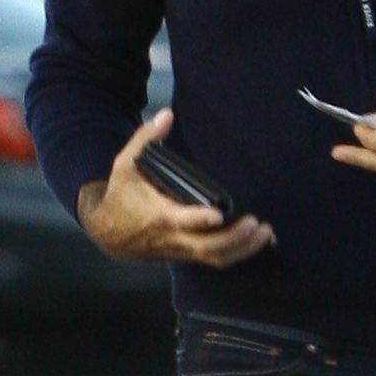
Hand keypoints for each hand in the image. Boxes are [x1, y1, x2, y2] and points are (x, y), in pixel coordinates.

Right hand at [76, 109, 274, 267]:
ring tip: (266, 233)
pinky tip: (258, 242)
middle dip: (235, 238)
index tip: (220, 214)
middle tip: (256, 222)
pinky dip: (239, 254)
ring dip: (244, 249)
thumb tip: (166, 114)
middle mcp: (174, 236)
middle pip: (208, 247)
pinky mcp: (189, 254)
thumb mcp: (125, 164)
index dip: (201, 220)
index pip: (184, 221)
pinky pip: (216, 260)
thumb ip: (146, 138)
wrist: (108, 232)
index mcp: (160, 215)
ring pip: (216, 258)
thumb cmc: (121, 194)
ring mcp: (183, 249)